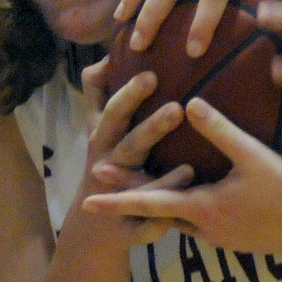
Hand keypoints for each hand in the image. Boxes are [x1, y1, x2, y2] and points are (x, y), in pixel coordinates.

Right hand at [79, 58, 194, 244]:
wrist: (93, 228)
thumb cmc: (106, 160)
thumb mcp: (98, 126)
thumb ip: (100, 90)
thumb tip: (109, 53)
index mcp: (104, 137)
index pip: (112, 111)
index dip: (127, 93)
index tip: (152, 73)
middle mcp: (108, 164)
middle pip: (127, 144)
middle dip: (150, 128)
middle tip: (177, 110)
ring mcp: (116, 196)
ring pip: (136, 186)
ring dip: (160, 179)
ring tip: (188, 168)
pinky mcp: (128, 228)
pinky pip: (144, 227)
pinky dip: (159, 223)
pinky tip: (184, 223)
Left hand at [83, 98, 281, 254]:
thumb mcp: (253, 156)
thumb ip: (219, 129)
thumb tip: (189, 101)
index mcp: (204, 208)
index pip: (151, 203)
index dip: (118, 198)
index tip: (88, 196)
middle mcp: (206, 227)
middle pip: (158, 210)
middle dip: (130, 194)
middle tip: (101, 179)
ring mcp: (221, 236)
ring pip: (178, 219)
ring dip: (159, 201)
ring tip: (142, 182)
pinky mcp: (235, 236)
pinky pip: (199, 223)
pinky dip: (185, 207)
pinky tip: (190, 191)